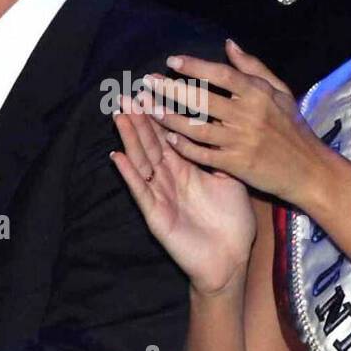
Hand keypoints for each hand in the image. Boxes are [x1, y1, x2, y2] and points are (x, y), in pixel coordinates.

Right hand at [111, 91, 255, 294]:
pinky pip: (140, 191)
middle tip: (128, 94)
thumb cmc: (233, 223)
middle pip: (151, 144)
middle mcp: (169, 179)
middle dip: (140, 120)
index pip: (168, 136)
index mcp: (187, 169)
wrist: (231, 259)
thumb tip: (222, 126)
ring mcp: (160, 196)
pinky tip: (117, 155)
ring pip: (142, 161)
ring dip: (130, 139)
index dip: (159, 115)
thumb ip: (220, 155)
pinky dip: (129, 173)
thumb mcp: (230, 180)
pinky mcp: (155, 215)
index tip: (151, 90)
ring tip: (119, 115)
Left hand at [143, 40, 331, 207]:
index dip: (195, 66)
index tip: (172, 61)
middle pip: (202, 99)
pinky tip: (169, 138)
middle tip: (148, 82)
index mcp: (258, 94)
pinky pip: (203, 154)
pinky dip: (184, 147)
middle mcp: (248, 115)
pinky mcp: (236, 164)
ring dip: (170, 118)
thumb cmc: (293, 128)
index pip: (221, 74)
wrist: (308, 169)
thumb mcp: (280, 92)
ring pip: (197, 128)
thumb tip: (229, 44)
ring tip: (150, 110)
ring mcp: (241, 141)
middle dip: (171, 89)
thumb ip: (253, 68)